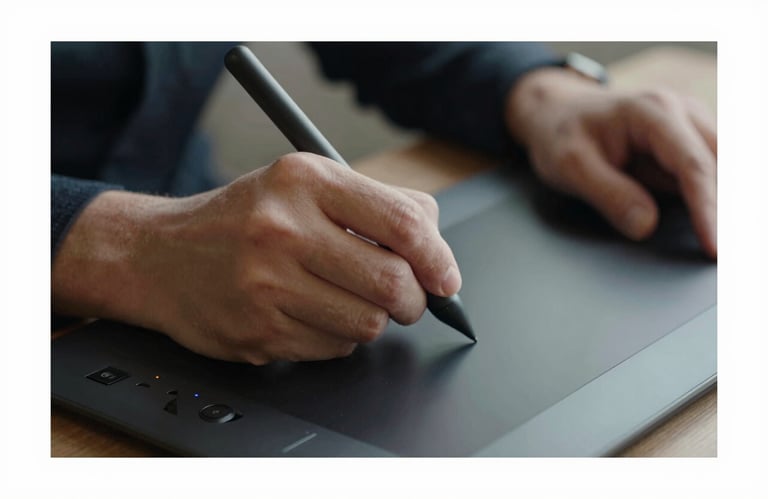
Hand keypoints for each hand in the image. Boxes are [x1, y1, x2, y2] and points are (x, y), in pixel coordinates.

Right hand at [52, 153, 460, 362]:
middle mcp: (283, 229)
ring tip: (344, 299)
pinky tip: (308, 312)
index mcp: (304, 180)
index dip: (439, 259)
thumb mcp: (303, 185)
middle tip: (405, 298)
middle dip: (413, 301)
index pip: (403, 223)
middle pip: (393, 283)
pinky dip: (336, 337)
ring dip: (371, 319)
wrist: (159, 255)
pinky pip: (334, 349)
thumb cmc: (243, 218)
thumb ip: (374, 206)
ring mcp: (267, 285)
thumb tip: (436, 250)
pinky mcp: (258, 331)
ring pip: (368, 324)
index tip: (446, 278)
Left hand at [505, 67, 716, 257]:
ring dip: (724, 204)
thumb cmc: (560, 134)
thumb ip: (609, 195)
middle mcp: (681, 112)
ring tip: (720, 243)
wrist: (556, 112)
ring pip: (723, 167)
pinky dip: (714, 197)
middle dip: (728, 209)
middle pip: (722, 165)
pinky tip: (712, 225)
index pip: (693, 166)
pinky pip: (711, 171)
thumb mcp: (570, 166)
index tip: (714, 247)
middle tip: (725, 252)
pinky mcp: (688, 142)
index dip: (708, 210)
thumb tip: (646, 226)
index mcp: (653, 112)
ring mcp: (689, 125)